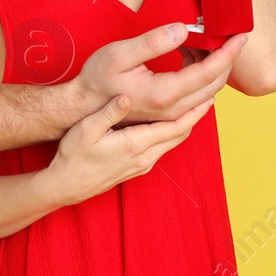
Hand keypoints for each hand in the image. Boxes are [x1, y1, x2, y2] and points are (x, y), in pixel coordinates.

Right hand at [39, 95, 211, 206]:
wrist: (65, 186)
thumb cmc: (73, 157)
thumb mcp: (85, 131)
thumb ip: (107, 114)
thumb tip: (126, 98)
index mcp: (135, 146)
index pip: (175, 127)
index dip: (195, 110)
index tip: (209, 92)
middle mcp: (145, 157)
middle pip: (181, 133)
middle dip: (197, 112)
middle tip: (211, 89)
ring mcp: (143, 164)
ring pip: (174, 140)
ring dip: (187, 120)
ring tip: (197, 98)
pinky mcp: (139, 166)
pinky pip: (165, 145)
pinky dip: (174, 128)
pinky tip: (173, 116)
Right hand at [71, 23, 244, 123]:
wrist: (84, 106)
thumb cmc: (98, 78)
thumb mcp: (120, 53)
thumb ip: (153, 42)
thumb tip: (183, 30)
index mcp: (164, 93)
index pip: (208, 73)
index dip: (228, 53)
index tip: (241, 36)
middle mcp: (172, 108)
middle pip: (215, 84)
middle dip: (228, 58)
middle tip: (231, 34)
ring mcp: (171, 114)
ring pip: (208, 91)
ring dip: (214, 66)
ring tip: (203, 39)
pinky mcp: (168, 114)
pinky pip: (197, 95)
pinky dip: (202, 74)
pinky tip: (189, 54)